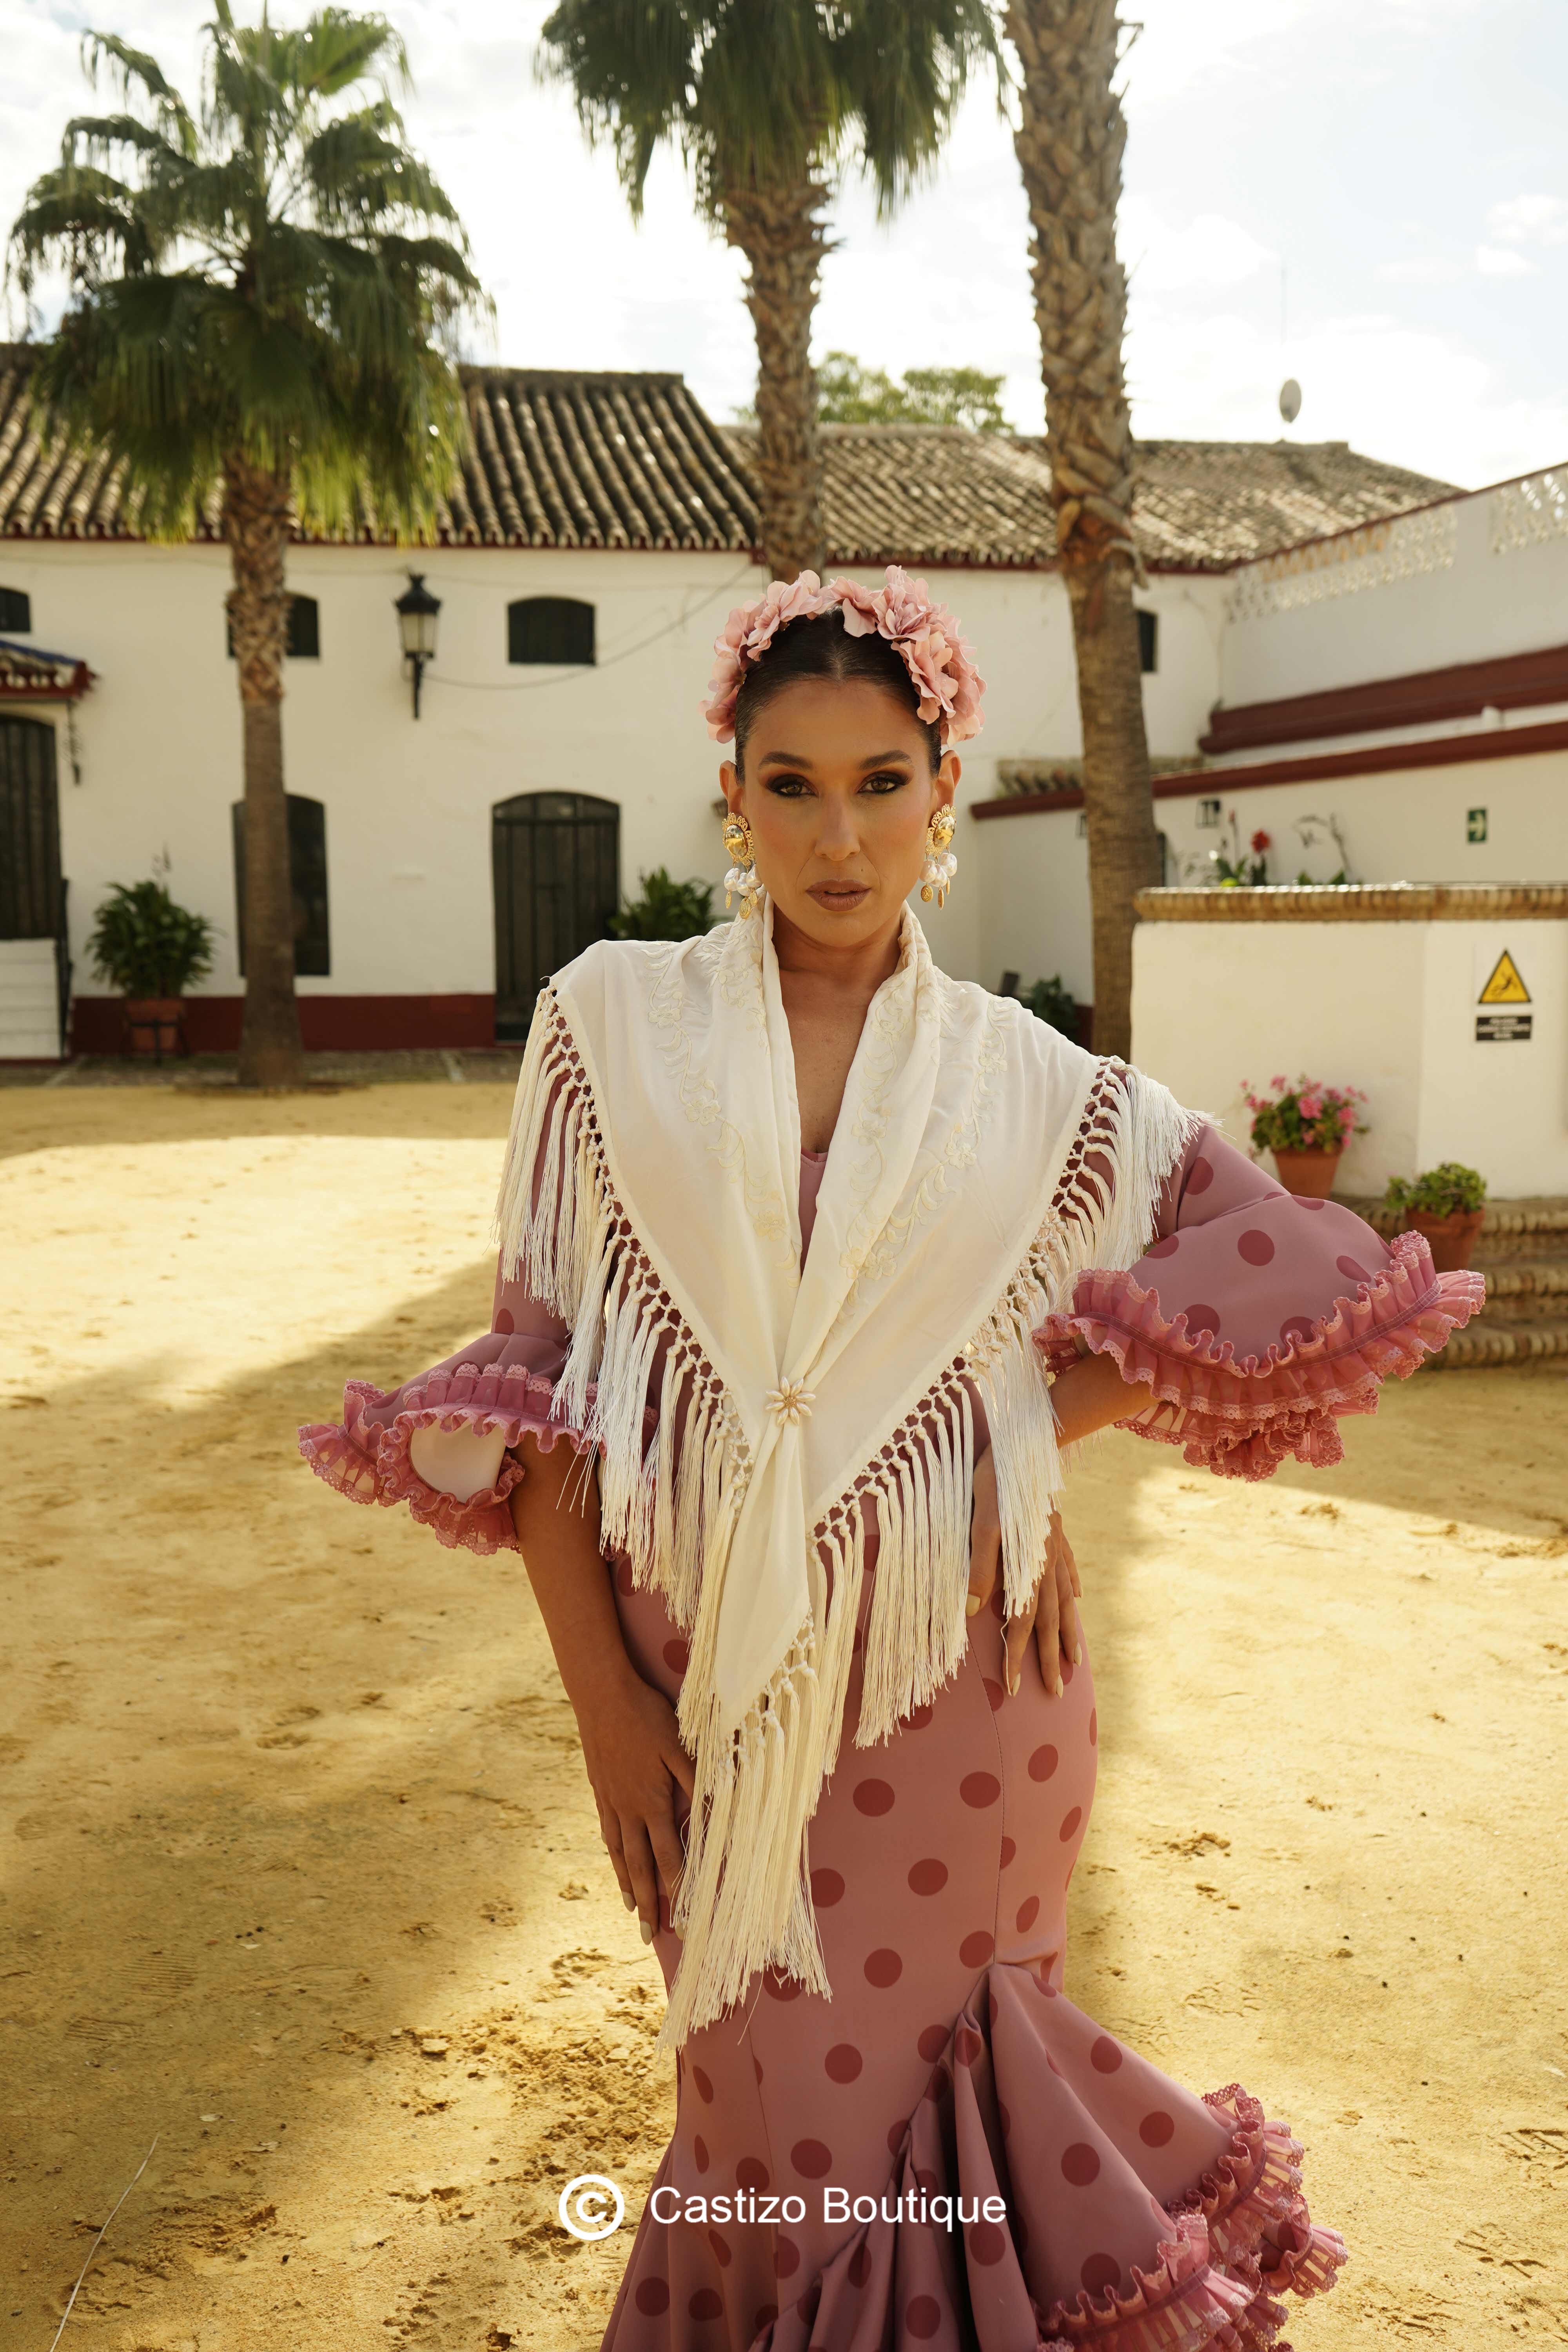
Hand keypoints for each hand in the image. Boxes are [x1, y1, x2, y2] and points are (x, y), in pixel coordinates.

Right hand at [574, 1660, 695, 1944]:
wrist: (601, 1695)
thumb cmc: (646, 1716)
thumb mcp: (678, 1746)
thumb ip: (696, 1780)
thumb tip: (716, 1811)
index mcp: (652, 1802)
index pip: (668, 1856)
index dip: (677, 1889)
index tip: (684, 1918)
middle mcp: (629, 1809)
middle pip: (640, 1865)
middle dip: (648, 1902)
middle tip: (649, 1936)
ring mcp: (611, 1802)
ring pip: (620, 1853)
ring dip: (628, 1884)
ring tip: (631, 1911)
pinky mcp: (600, 1790)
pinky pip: (607, 1833)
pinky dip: (612, 1855)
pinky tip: (614, 1863)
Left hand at [966, 1444, 1081, 1698]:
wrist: (1022, 1442)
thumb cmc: (995, 1481)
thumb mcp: (979, 1522)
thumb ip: (978, 1566)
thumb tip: (971, 1612)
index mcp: (1026, 1566)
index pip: (1020, 1621)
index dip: (1016, 1655)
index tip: (1013, 1689)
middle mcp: (1045, 1562)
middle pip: (1049, 1619)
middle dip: (1048, 1658)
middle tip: (1056, 1692)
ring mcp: (1054, 1546)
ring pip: (1064, 1599)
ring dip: (1067, 1631)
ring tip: (1075, 1659)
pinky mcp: (1054, 1529)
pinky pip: (1068, 1566)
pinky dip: (1073, 1586)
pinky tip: (1078, 1598)